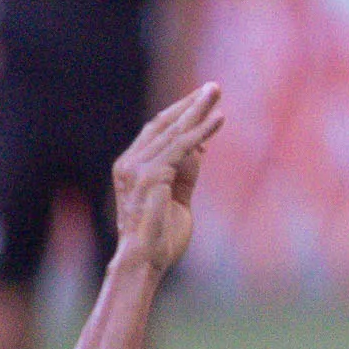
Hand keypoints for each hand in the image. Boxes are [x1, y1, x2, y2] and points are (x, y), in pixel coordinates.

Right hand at [112, 83, 225, 274]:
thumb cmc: (161, 237)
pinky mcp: (152, 174)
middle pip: (164, 124)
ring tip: (216, 92)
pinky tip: (219, 118)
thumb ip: (186, 173)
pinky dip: (202, 130)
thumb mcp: (178, 198)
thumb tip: (199, 148)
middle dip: (190, 103)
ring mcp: (137, 168)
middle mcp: (130, 163)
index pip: (157, 131)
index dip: (182, 115)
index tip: (203, 102)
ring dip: (198, 109)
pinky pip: (182, 146)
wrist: (146, 261)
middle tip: (213, 87)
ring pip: (174, 130)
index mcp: (132, 167)